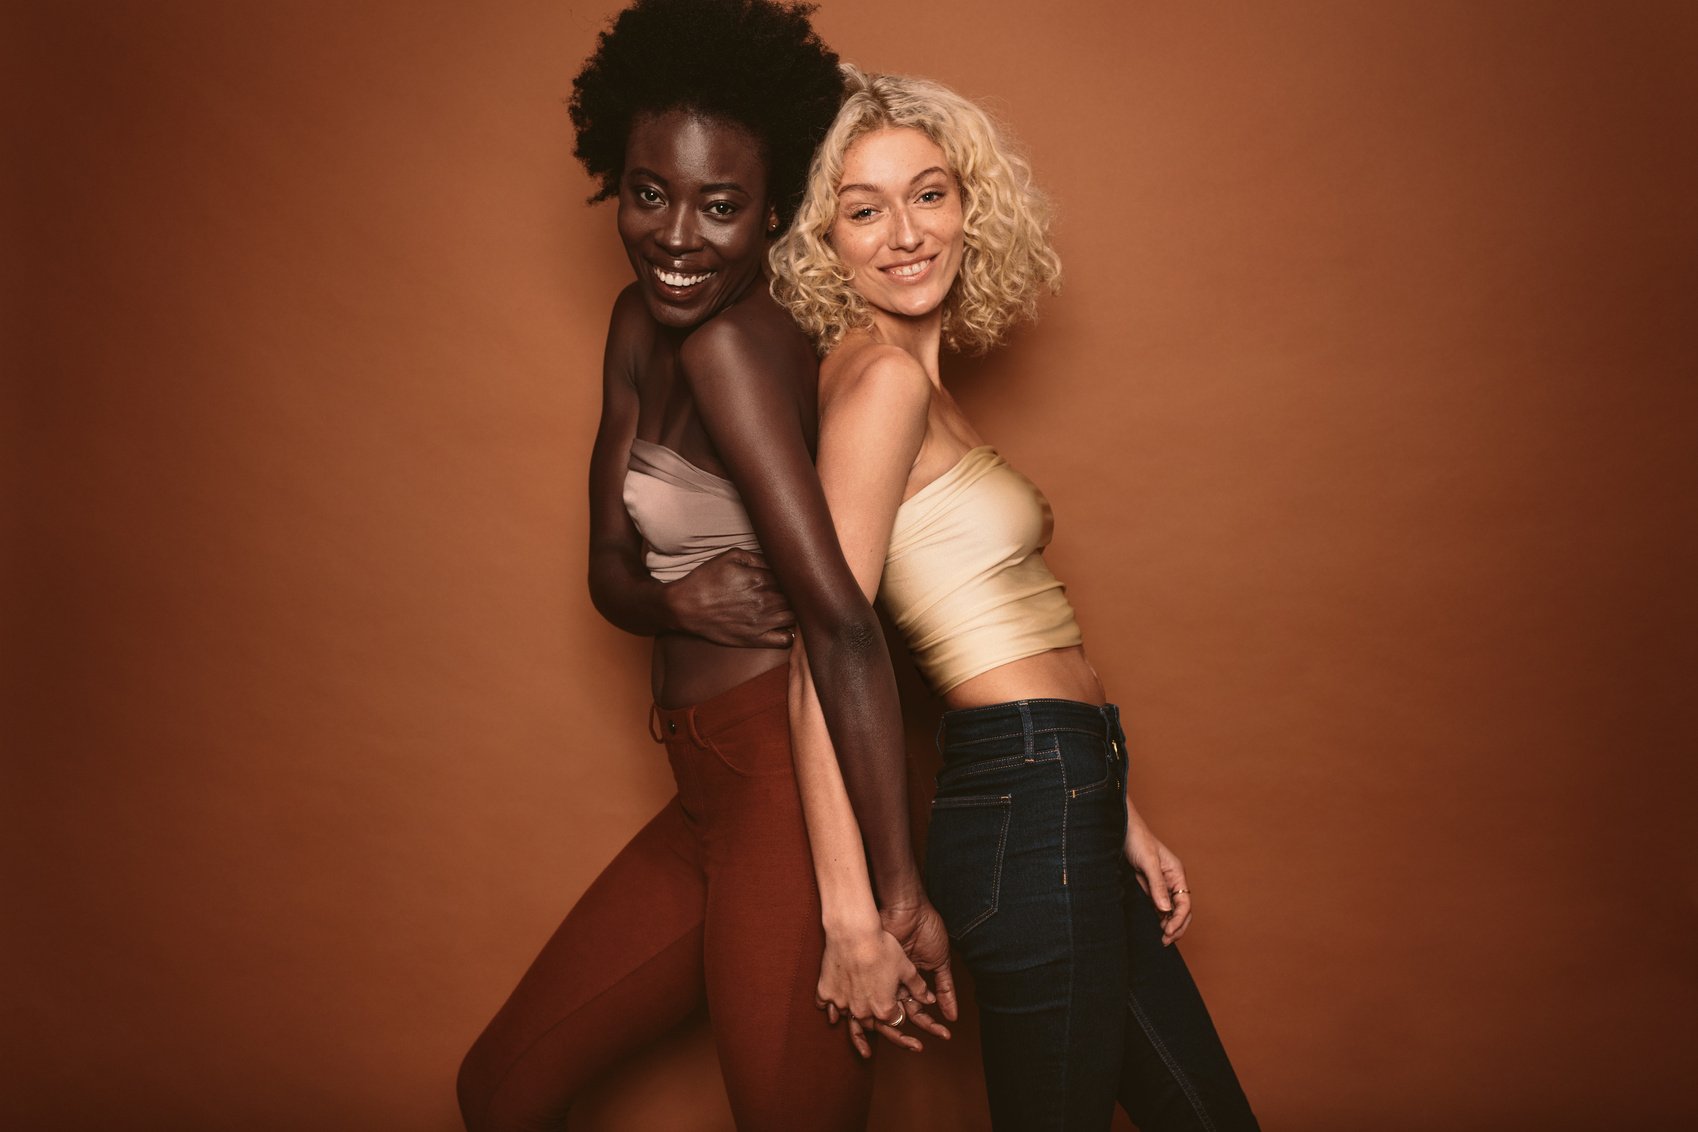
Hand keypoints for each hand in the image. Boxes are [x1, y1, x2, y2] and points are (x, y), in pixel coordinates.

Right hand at [663, 548, 794, 646]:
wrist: (684, 607)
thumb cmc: (706, 579)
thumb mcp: (730, 556)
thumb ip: (758, 557)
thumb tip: (778, 562)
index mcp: (760, 579)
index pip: (792, 578)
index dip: (793, 577)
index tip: (790, 576)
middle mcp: (765, 602)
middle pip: (796, 598)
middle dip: (797, 593)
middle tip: (792, 591)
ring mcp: (762, 623)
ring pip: (795, 618)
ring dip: (796, 611)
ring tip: (789, 606)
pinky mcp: (755, 639)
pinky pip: (786, 641)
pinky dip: (789, 634)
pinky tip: (783, 625)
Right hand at [816, 915, 934, 1058]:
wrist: (852, 931)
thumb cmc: (881, 947)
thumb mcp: (905, 967)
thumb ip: (918, 987)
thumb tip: (929, 999)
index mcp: (884, 1009)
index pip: (893, 1021)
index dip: (898, 1014)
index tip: (899, 1009)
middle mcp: (861, 1011)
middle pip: (870, 1023)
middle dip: (876, 1021)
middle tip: (878, 1022)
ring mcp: (841, 1003)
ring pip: (848, 1018)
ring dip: (853, 1021)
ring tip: (855, 1033)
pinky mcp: (826, 992)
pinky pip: (825, 1006)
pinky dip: (830, 1008)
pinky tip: (832, 1011)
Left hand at [872, 899, 957, 1039]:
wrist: (909, 910)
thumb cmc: (925, 929)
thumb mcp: (940, 962)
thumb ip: (945, 988)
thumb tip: (952, 1013)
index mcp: (911, 980)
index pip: (920, 1009)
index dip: (931, 1024)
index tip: (945, 1035)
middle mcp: (896, 982)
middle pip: (905, 1014)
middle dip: (921, 1028)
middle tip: (931, 1042)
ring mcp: (884, 978)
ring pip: (892, 1010)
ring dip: (903, 1027)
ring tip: (914, 1041)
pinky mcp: (875, 972)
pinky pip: (879, 996)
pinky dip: (885, 1011)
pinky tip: (898, 1022)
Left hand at [1124, 805, 1191, 944]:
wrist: (1121, 830)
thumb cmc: (1138, 840)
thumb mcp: (1148, 863)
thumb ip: (1157, 885)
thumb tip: (1165, 909)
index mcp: (1177, 874)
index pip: (1184, 902)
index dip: (1179, 919)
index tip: (1168, 931)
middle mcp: (1172, 880)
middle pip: (1182, 909)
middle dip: (1177, 926)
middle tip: (1165, 941)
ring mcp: (1161, 884)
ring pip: (1170, 910)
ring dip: (1168, 924)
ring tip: (1161, 939)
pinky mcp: (1149, 886)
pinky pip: (1158, 905)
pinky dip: (1159, 917)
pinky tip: (1154, 926)